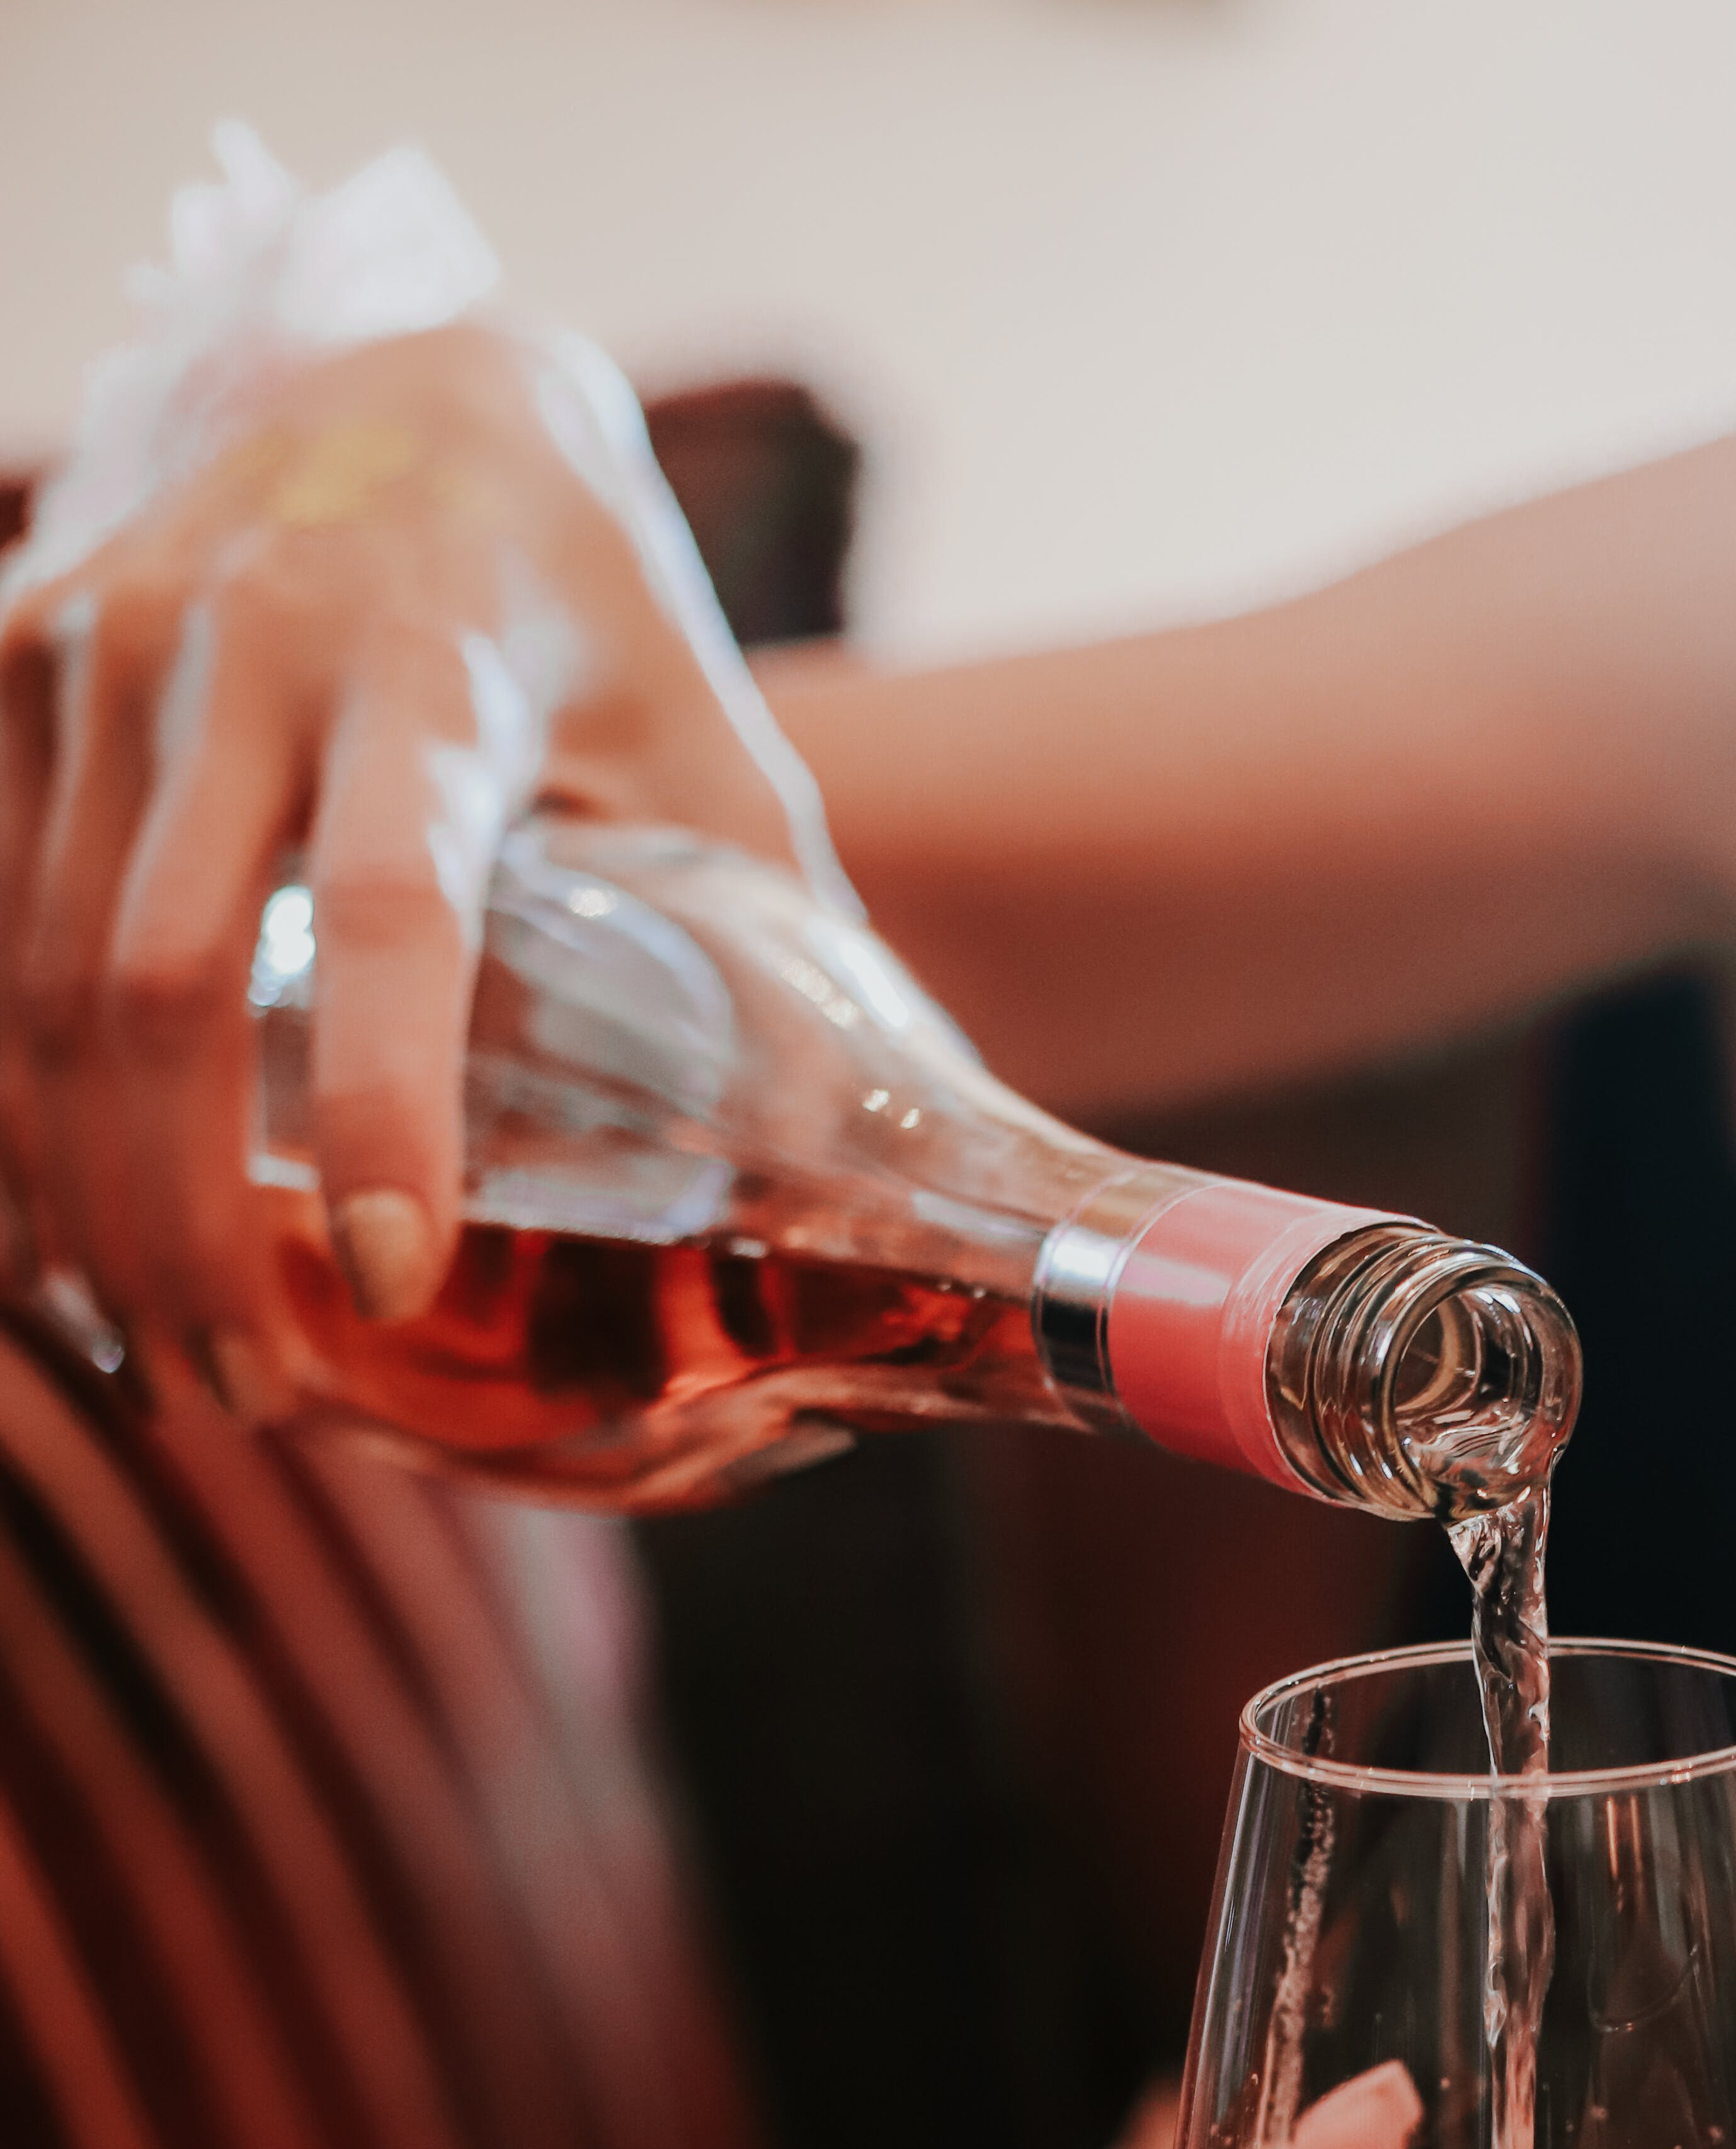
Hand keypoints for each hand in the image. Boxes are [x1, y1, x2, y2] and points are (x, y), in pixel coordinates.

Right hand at [0, 315, 822, 1377]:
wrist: (416, 385)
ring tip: (165, 1355)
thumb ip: (765, 940)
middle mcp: (237, 641)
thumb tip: (869, 1182)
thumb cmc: (594, 609)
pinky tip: (63, 1239)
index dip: (386, 1108)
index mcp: (430, 663)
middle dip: (184, 1219)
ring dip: (86, 1195)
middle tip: (246, 1396)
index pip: (385, 914)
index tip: (389, 1279)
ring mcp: (95, 643)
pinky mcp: (13, 659)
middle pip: (160, 987)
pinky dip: (11, 1102)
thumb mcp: (706, 738)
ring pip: (37, 978)